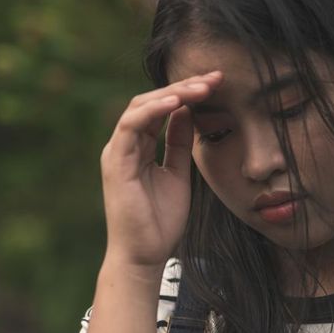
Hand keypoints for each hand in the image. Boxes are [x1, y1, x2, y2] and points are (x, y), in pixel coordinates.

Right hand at [100, 72, 223, 270]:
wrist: (145, 255)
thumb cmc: (160, 220)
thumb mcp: (178, 174)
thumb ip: (178, 144)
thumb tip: (187, 113)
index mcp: (137, 147)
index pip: (160, 109)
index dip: (187, 94)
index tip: (216, 84)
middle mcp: (124, 145)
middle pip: (151, 102)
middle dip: (184, 87)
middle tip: (214, 77)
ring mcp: (117, 152)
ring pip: (140, 107)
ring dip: (173, 94)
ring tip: (201, 87)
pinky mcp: (116, 163)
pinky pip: (132, 126)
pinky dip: (154, 111)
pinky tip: (177, 103)